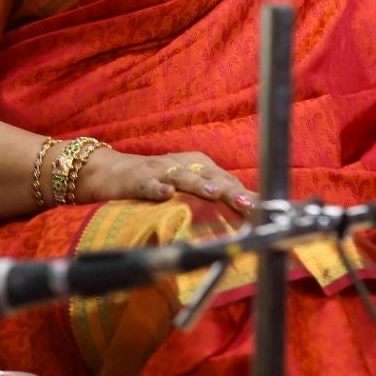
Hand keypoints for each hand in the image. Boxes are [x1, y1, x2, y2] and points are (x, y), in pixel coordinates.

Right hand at [76, 148, 255, 216]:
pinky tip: (166, 194)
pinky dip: (157, 187)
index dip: (246, 194)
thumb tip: (245, 211)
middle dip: (230, 190)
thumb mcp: (186, 186)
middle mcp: (183, 164)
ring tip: (215, 192)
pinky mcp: (137, 179)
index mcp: (198, 165)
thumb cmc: (156, 180)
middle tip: (248, 204)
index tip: (264, 210)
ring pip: (184, 175)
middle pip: (212, 175)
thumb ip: (212, 197)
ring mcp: (160, 170)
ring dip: (200, 183)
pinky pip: (148, 183)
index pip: (228, 180)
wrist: (111, 171)